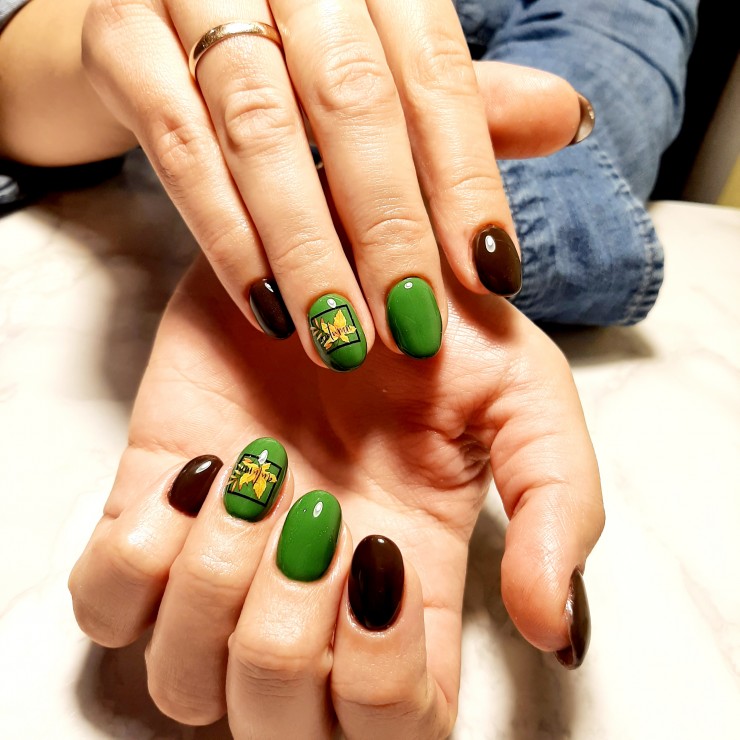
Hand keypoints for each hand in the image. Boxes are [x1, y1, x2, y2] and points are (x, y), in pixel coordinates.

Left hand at [69, 256, 603, 736]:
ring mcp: (224, 559)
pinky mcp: (150, 509)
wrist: (341, 249)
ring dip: (214, 587)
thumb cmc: (434, 323)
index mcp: (406, 587)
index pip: (395, 725)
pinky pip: (106, 605)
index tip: (379, 554)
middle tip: (312, 512)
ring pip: (184, 683)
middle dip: (284, 636)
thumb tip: (554, 627)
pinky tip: (197, 477)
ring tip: (254, 474)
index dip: (382, 689)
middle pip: (277, 726)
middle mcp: (312, 594)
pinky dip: (138, 559)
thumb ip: (559, 506)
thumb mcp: (526, 395)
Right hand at [71, 0, 587, 369]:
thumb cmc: (289, 42)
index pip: (434, 76)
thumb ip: (461, 97)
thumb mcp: (378, 59)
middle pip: (353, 102)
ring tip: (346, 338)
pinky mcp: (119, 41)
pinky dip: (226, 234)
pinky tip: (268, 306)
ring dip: (310, 249)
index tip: (490, 274)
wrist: (155, 2)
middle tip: (413, 326)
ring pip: (263, 129)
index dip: (466, 180)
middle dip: (388, 226)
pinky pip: (178, 148)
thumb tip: (568, 120)